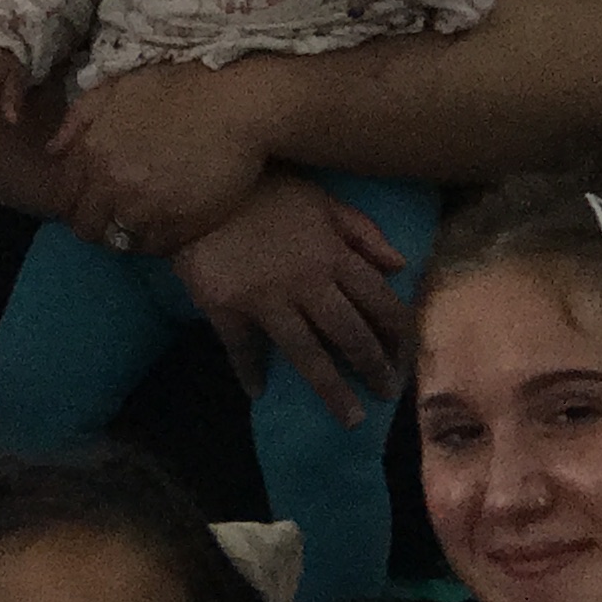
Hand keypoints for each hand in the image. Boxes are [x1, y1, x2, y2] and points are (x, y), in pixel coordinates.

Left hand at [51, 64, 276, 259]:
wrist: (238, 105)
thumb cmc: (180, 89)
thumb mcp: (119, 87)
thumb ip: (79, 118)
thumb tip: (52, 151)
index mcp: (92, 152)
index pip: (63, 199)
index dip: (75, 202)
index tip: (91, 199)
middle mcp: (111, 185)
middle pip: (86, 227)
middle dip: (96, 223)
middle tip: (116, 214)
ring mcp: (144, 210)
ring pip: (118, 242)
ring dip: (125, 234)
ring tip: (141, 220)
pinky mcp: (178, 227)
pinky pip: (154, 249)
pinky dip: (155, 241)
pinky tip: (166, 224)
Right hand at [168, 176, 411, 424]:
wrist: (196, 184)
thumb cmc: (262, 187)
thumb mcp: (319, 197)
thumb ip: (361, 231)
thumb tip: (400, 266)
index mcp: (333, 254)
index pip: (379, 302)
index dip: (396, 333)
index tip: (406, 358)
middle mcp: (307, 283)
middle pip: (349, 335)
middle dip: (373, 368)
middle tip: (385, 396)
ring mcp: (267, 300)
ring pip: (307, 355)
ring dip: (331, 390)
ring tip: (348, 418)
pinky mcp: (227, 309)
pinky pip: (243, 350)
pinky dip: (251, 372)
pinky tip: (259, 391)